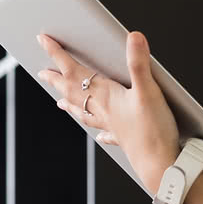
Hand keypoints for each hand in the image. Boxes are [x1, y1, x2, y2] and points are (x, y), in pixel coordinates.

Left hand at [37, 31, 180, 187]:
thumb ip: (139, 63)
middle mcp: (102, 110)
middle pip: (72, 92)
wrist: (160, 165)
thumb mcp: (148, 91)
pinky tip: (100, 136)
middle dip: (56, 80)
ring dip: (70, 104)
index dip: (56, 54)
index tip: (42, 41)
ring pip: (83, 112)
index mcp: (104, 96)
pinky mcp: (123, 138)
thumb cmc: (153, 131)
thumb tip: (133, 37)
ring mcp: (111, 125)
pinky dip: (99, 131)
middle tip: (42, 73)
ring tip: (60, 101)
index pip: (73, 70)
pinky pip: (105, 133)